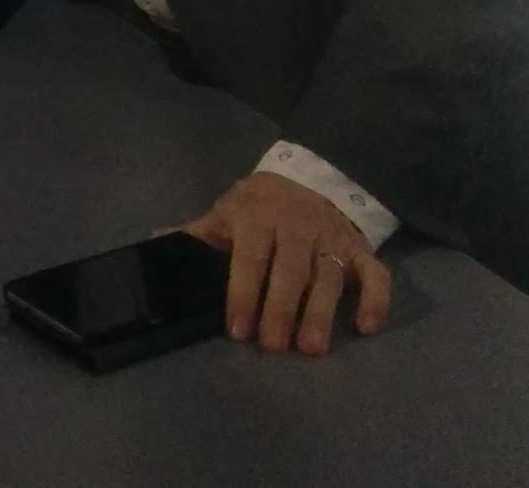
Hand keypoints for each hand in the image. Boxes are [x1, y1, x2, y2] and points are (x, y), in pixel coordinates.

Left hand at [182, 172, 390, 355]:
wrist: (306, 179)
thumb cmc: (257, 209)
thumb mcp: (226, 214)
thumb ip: (195, 234)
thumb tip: (153, 244)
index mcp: (259, 216)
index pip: (251, 255)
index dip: (243, 291)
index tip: (237, 329)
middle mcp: (298, 225)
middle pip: (292, 268)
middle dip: (282, 308)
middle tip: (274, 347)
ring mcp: (332, 238)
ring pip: (330, 275)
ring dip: (322, 311)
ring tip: (312, 348)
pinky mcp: (361, 250)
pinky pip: (376, 273)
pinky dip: (376, 299)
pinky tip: (366, 327)